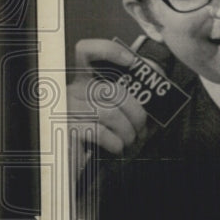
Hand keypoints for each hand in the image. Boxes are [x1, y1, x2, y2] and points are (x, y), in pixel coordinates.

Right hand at [68, 38, 150, 169]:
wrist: (88, 169)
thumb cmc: (109, 134)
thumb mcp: (124, 110)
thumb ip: (137, 89)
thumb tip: (155, 69)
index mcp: (85, 79)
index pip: (86, 50)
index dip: (109, 50)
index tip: (132, 62)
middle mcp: (71, 90)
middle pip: (113, 91)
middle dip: (136, 113)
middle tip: (142, 128)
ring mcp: (65, 110)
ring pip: (109, 113)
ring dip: (128, 131)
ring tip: (131, 140)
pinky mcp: (64, 131)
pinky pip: (98, 132)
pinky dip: (115, 142)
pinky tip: (117, 147)